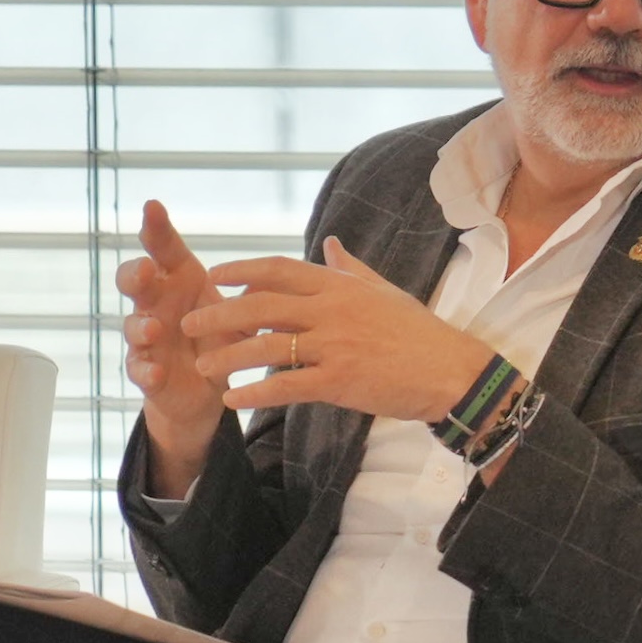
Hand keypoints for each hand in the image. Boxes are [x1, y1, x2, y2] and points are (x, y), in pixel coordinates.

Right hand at [118, 202, 227, 496]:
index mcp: (179, 281)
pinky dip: (145, 370)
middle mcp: (156, 304)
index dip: (156, 228)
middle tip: (147, 269)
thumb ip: (254, 296)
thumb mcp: (242, 315)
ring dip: (141, 325)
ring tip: (155, 328)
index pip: (164, 249)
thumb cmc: (220, 338)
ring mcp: (146, 338)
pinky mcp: (146, 371)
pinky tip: (155, 371)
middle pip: (134, 280)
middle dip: (135, 273)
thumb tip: (273, 280)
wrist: (205, 389)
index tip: (153, 205)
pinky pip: (138, 369)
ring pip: (132, 325)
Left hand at [186, 238, 494, 423]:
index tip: (215, 275)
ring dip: (228, 357)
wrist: (452, 372)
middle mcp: (332, 310)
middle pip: (261, 306)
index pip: (279, 270)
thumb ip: (350, 269)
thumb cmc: (419, 333)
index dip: (243, 270)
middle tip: (189, 325)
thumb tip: (331, 243)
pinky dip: (256, 392)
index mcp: (340, 285)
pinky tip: (233, 400)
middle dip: (219, 314)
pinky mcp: (340, 380)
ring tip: (203, 367)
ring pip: (266, 346)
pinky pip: (287, 385)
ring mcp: (335, 345)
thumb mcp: (384, 291)